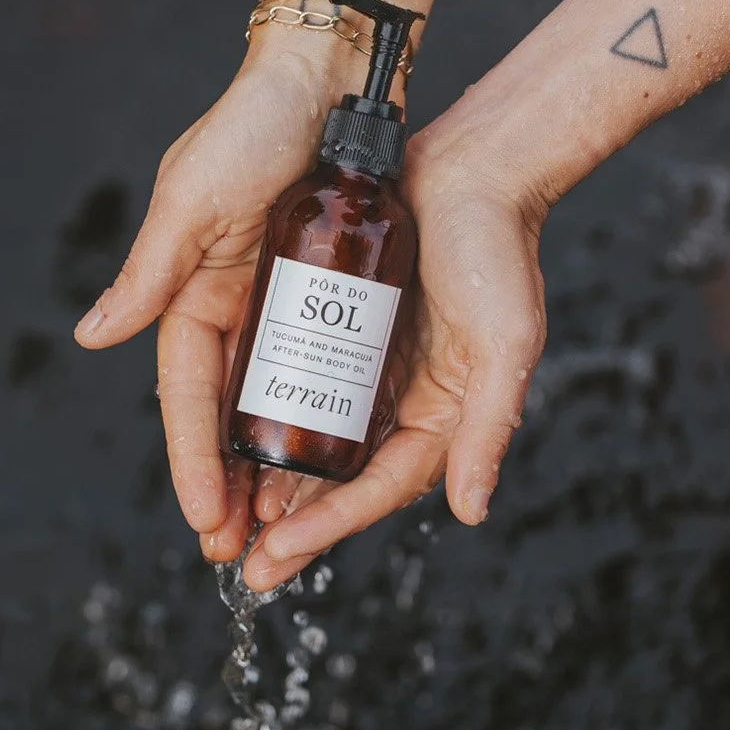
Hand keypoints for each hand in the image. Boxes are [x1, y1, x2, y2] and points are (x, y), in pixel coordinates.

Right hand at [74, 29, 369, 554]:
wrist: (328, 77)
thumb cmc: (253, 126)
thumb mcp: (194, 200)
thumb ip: (150, 273)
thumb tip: (92, 339)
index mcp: (191, 287)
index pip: (186, 393)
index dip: (191, 458)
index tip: (205, 521)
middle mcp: (234, 299)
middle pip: (231, 409)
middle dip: (233, 480)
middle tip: (245, 550)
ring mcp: (284, 295)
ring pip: (277, 397)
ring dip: (277, 460)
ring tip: (290, 526)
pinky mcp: (332, 283)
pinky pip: (324, 362)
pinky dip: (324, 410)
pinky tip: (339, 457)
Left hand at [242, 113, 548, 590]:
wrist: (471, 166)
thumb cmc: (498, 249)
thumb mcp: (503, 343)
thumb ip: (489, 427)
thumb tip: (470, 511)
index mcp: (443, 414)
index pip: (379, 487)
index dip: (330, 524)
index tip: (278, 550)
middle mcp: (402, 398)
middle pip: (341, 477)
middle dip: (292, 522)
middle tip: (242, 563)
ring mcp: (371, 363)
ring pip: (313, 437)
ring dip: (274, 479)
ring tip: (226, 515)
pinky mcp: (342, 322)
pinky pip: (300, 377)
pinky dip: (270, 410)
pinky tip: (232, 432)